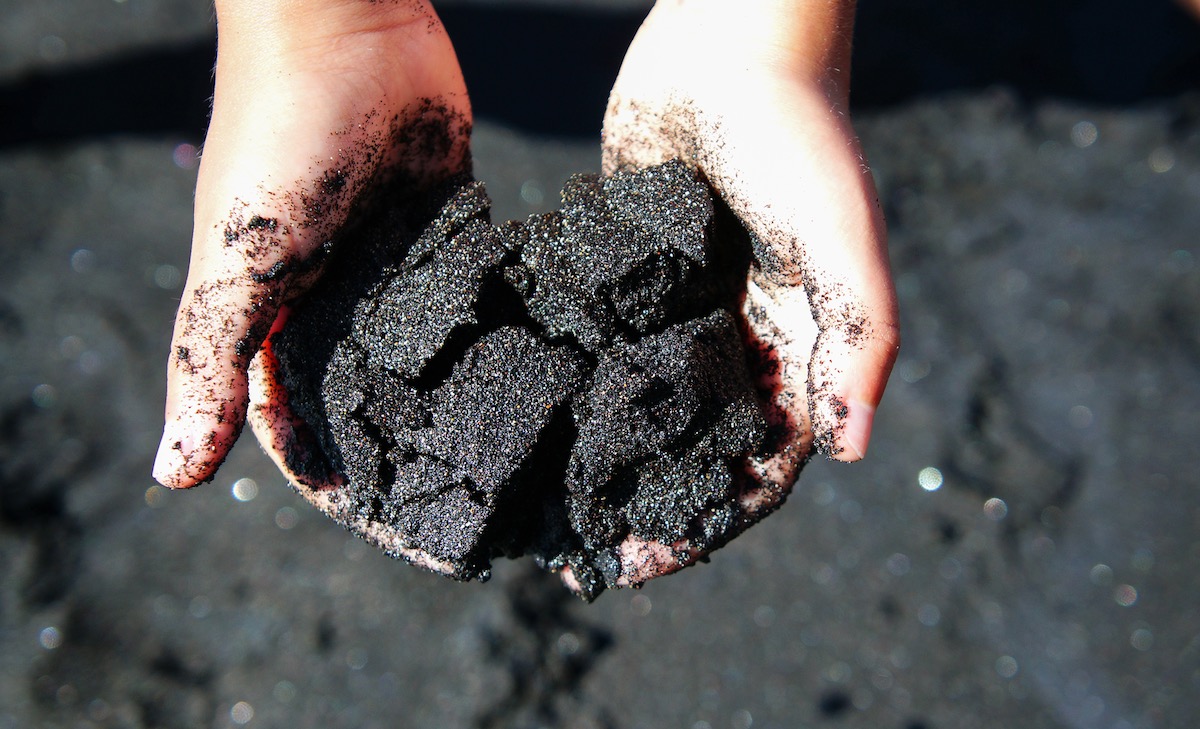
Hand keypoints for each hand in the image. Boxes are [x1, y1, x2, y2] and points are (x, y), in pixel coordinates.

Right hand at [153, 0, 470, 492]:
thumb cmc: (279, 146)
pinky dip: (496, 326)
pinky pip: (473, 290)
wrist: (349, 30)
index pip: (296, 421)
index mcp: (275, 318)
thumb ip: (209, 365)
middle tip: (469, 499)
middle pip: (370, 392)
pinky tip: (540, 372)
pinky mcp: (449, 226)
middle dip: (408, 444)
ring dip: (459, 393)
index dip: (331, 475)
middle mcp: (336, 299)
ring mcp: (396, 263)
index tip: (389, 528)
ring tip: (518, 452)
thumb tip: (171, 476)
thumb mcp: (238, 267)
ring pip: (427, 349)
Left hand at [564, 0, 899, 589]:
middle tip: (584, 547)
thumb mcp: (844, 243)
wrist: (731, 44)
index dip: (712, 519)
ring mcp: (681, 306)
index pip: (761, 462)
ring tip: (543, 497)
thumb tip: (856, 450)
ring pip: (641, 402)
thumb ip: (856, 341)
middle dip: (646, 498)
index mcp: (796, 348)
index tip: (646, 560)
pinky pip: (601, 338)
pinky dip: (573, 379)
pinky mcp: (629, 269)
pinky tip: (523, 410)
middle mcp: (738, 337)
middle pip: (693, 445)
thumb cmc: (800, 137)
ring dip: (603, 451)